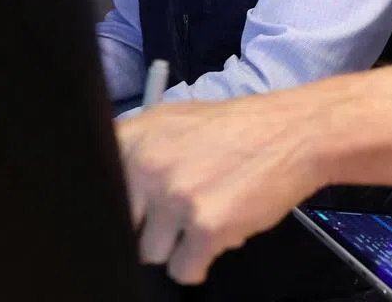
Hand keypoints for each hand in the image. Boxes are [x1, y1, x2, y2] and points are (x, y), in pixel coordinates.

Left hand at [116, 93, 326, 283]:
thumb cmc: (238, 128)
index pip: (97, 190)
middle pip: (122, 226)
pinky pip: (185, 270)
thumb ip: (138, 149)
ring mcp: (176, 198)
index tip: (135, 207)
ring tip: (207, 214)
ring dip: (178, 243)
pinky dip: (202, 260)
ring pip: (152, 253)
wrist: (294, 134)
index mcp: (134, 137)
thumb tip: (110, 187)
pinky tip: (221, 230)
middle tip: (181, 207)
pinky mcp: (207, 228)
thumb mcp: (175, 120)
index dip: (118, 205)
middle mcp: (148, 166)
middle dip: (149, 225)